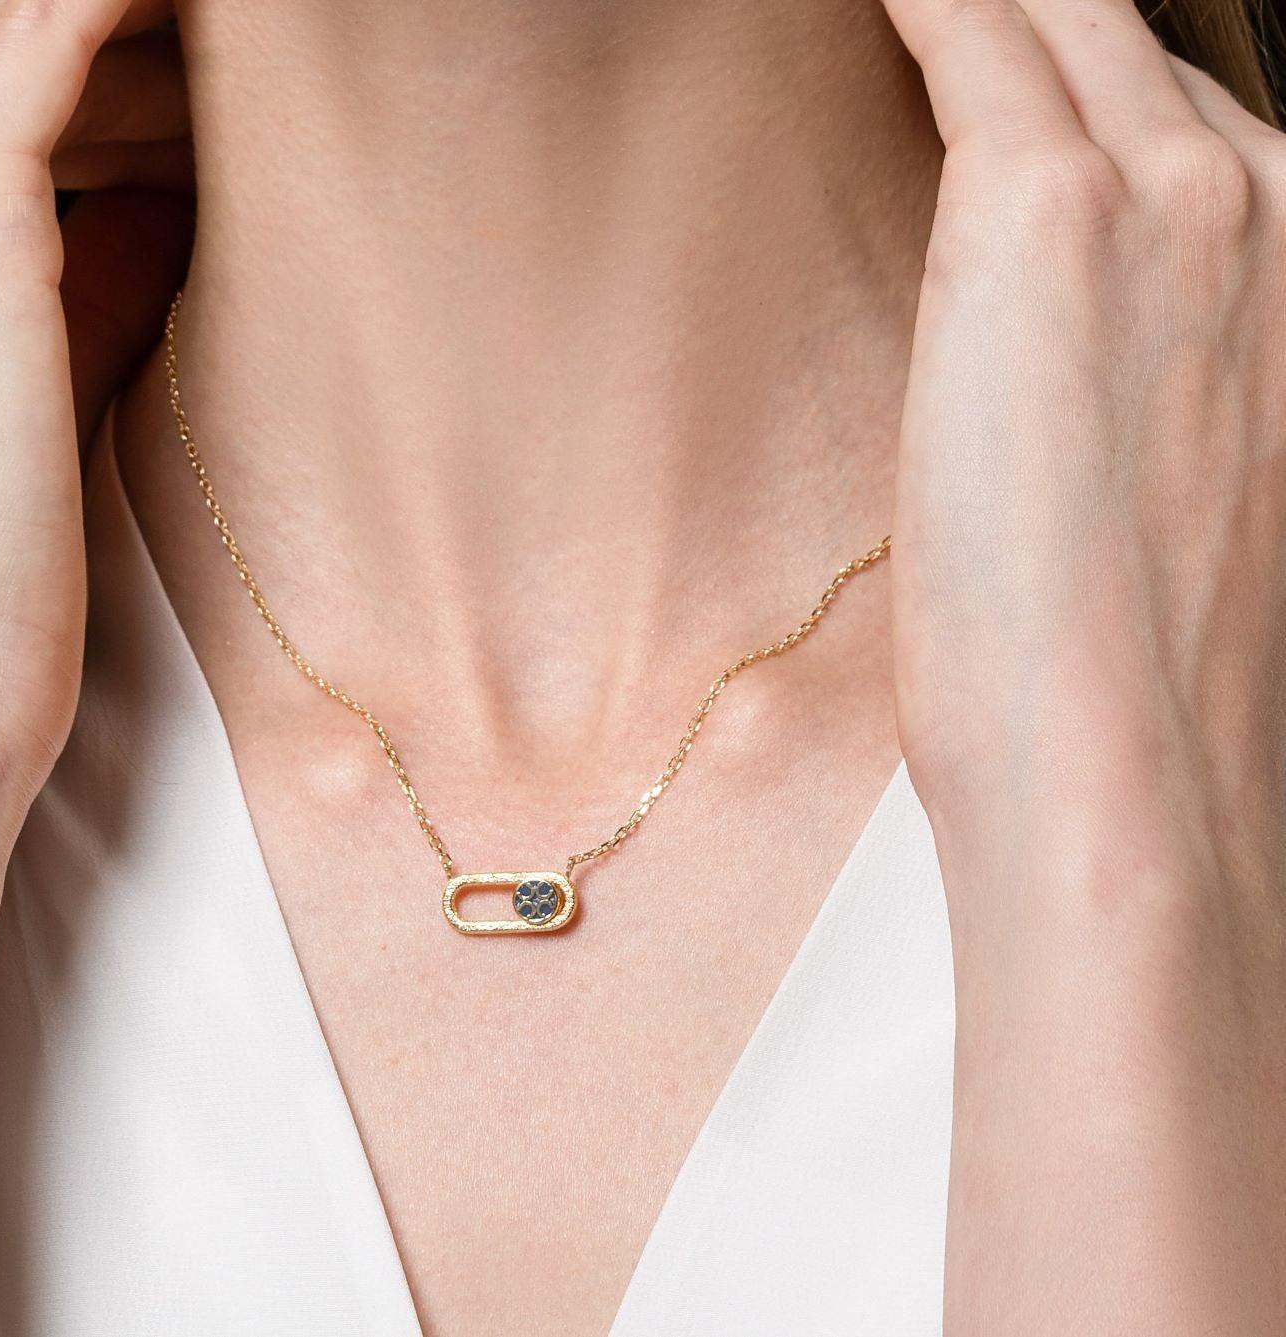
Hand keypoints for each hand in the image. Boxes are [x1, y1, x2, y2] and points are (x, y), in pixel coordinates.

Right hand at [0, 0, 190, 863]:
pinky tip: (245, 24)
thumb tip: (166, 218)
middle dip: (139, 55)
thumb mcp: (24, 433)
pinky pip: (56, 38)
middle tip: (270, 82)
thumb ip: (81, 306)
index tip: (214, 109)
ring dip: (158, 42)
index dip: (107, 89)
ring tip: (283, 71)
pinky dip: (151, 16)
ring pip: (26, 32)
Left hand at [880, 2, 1285, 1329]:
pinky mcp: (1048, 218)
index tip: (969, 53)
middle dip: (1015, 6)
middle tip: (919, 15)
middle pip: (1112, 28)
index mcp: (1284, 270)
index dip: (1055, 71)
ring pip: (1045, 8)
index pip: (1159, 105)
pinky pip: (965, 30)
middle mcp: (1260, 197)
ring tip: (883, 0)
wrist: (1122, 775)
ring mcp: (1168, 193)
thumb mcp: (1146, 487)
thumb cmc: (1110, 669)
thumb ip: (1114, 371)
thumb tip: (1034, 336)